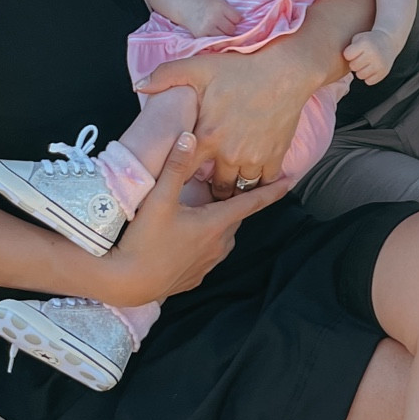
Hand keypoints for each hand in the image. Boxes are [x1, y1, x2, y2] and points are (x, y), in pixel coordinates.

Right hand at [83, 134, 288, 304]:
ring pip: (222, 236)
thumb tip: (189, 136)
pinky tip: (185, 237)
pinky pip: (208, 253)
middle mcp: (219, 245)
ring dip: (216, 222)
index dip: (272, 191)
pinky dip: (204, 241)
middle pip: (233, 217)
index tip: (291, 180)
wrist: (127, 283)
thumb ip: (175, 166)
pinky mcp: (196, 277)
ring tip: (200, 210)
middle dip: (232, 202)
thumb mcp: (159, 200)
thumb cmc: (143, 240)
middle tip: (222, 187)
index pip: (252, 203)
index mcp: (215, 224)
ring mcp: (209, 264)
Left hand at [137, 35, 317, 197]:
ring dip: (234, 186)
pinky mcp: (275, 157)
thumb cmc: (242, 69)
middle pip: (215, 187)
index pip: (184, 172)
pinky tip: (254, 177)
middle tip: (207, 187)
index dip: (178, 178)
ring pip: (240, 188)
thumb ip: (166, 76)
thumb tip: (139, 87)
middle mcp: (229, 153)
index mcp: (207, 136)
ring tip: (228, 184)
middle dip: (210, 188)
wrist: (286, 72)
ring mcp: (254, 158)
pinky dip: (259, 183)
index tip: (175, 182)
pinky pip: (265, 183)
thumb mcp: (200, 67)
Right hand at [181, 0, 243, 37]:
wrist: (187, 6)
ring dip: (224, 35)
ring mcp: (206, 27)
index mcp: (219, 6)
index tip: (231, 19)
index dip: (235, 20)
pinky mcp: (200, 35)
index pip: (237, 19)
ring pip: (224, 38)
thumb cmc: (207, 5)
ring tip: (218, 29)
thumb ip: (230, 12)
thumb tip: (244, 26)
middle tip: (223, 25)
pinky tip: (213, 34)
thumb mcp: (220, 2)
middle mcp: (213, 17)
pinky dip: (216, 40)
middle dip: (230, 28)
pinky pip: (215, 42)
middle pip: (231, 29)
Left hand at [343, 28, 394, 84]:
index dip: (349, 54)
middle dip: (355, 63)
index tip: (354, 51)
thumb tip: (337, 65)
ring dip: (361, 71)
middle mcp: (373, 54)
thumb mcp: (358, 38)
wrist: (388, 41)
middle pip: (353, 66)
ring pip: (360, 76)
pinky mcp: (383, 73)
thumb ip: (349, 48)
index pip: (347, 55)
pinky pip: (369, 81)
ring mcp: (379, 64)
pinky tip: (372, 68)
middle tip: (360, 57)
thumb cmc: (368, 41)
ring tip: (366, 63)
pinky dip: (368, 77)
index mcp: (365, 44)